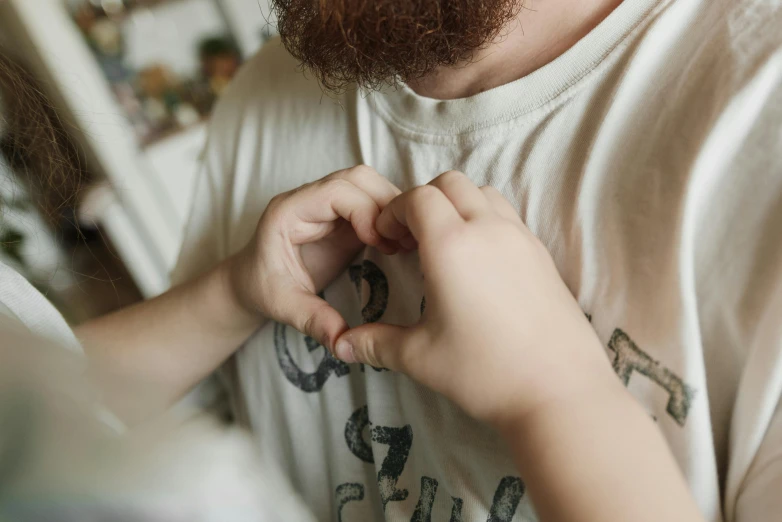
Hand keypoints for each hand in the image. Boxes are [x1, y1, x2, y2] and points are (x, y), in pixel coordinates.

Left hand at [230, 165, 401, 350]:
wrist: (250, 284)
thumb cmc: (261, 289)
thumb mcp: (283, 307)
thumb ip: (312, 320)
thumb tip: (343, 341)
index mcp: (289, 211)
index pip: (335, 191)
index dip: (364, 210)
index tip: (381, 242)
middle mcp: (309, 199)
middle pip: (357, 178)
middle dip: (386, 203)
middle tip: (401, 240)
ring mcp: (327, 205)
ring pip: (369, 184)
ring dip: (392, 207)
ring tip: (404, 242)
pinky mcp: (343, 215)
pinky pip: (373, 202)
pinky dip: (391, 216)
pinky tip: (400, 242)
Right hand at [333, 171, 613, 427]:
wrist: (559, 392)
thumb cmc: (485, 372)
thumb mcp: (420, 357)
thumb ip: (375, 343)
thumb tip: (342, 346)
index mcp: (452, 245)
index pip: (418, 197)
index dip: (395, 210)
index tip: (387, 238)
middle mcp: (488, 229)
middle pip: (451, 183)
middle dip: (424, 200)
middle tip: (412, 239)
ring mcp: (520, 238)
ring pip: (484, 193)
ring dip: (458, 204)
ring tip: (446, 245)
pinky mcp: (541, 254)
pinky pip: (508, 215)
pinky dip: (486, 219)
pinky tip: (478, 263)